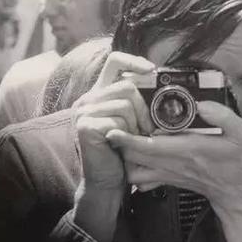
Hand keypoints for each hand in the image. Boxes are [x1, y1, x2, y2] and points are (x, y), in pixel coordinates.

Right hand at [74, 51, 154, 189]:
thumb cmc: (122, 152)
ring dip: (137, 125)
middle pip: (127, 86)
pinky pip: (118, 121)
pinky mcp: (85, 125)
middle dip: (144, 109)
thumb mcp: (131, 121)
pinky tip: (123, 144)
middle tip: (147, 129)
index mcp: (99, 93)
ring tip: (133, 139)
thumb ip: (136, 100)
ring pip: (125, 104)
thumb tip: (157, 80)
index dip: (134, 61)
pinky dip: (127, 134)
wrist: (107, 180)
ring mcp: (84, 111)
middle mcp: (88, 99)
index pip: (114, 61)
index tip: (152, 71)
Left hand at [106, 100, 241, 210]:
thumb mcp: (239, 133)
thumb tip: (201, 103)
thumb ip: (223, 116)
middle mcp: (174, 164)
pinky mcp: (166, 180)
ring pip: (134, 171)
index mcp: (188, 150)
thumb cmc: (235, 159)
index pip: (150, 146)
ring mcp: (168, 174)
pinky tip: (134, 156)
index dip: (128, 139)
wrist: (235, 190)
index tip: (114, 129)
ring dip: (124, 156)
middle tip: (114, 125)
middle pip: (134, 157)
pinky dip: (132, 169)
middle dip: (120, 143)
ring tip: (123, 139)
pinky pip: (141, 179)